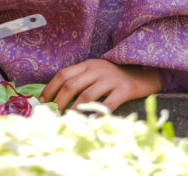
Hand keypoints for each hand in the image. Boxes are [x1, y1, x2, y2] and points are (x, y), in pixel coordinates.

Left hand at [39, 59, 161, 111]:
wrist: (144, 75)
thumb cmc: (116, 77)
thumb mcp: (97, 72)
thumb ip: (81, 79)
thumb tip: (58, 96)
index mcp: (88, 64)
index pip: (64, 74)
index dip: (51, 88)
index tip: (43, 101)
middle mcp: (97, 70)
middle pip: (72, 85)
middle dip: (59, 101)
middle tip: (53, 114)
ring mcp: (111, 79)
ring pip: (87, 94)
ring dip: (75, 109)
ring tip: (67, 120)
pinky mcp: (124, 90)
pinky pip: (109, 103)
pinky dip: (99, 113)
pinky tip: (93, 122)